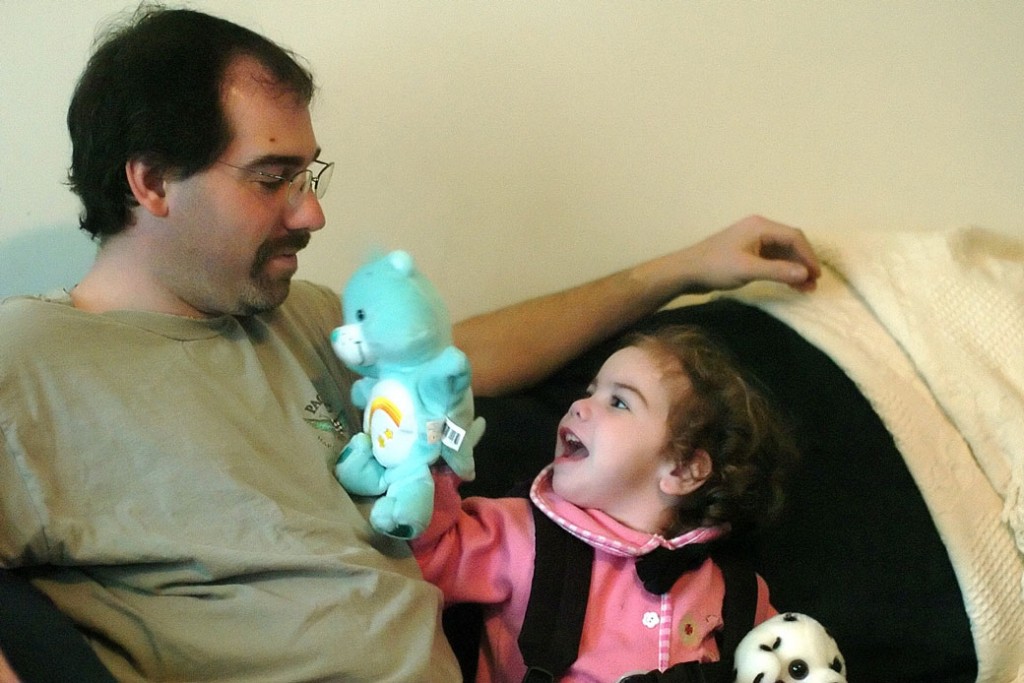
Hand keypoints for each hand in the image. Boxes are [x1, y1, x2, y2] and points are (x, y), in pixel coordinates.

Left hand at [686, 215, 820, 292]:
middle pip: (790, 243)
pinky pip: (772, 259)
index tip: (816, 275)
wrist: (686, 271)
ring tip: (806, 288)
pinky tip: (791, 284)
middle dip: (803, 262)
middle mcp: (759, 229)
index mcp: (760, 226)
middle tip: (813, 284)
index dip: (808, 256)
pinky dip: (782, 270)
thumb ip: (777, 271)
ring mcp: (753, 240)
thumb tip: (806, 273)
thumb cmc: (715, 267)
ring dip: (794, 268)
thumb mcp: (747, 270)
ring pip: (782, 252)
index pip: (793, 236)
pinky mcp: (748, 252)